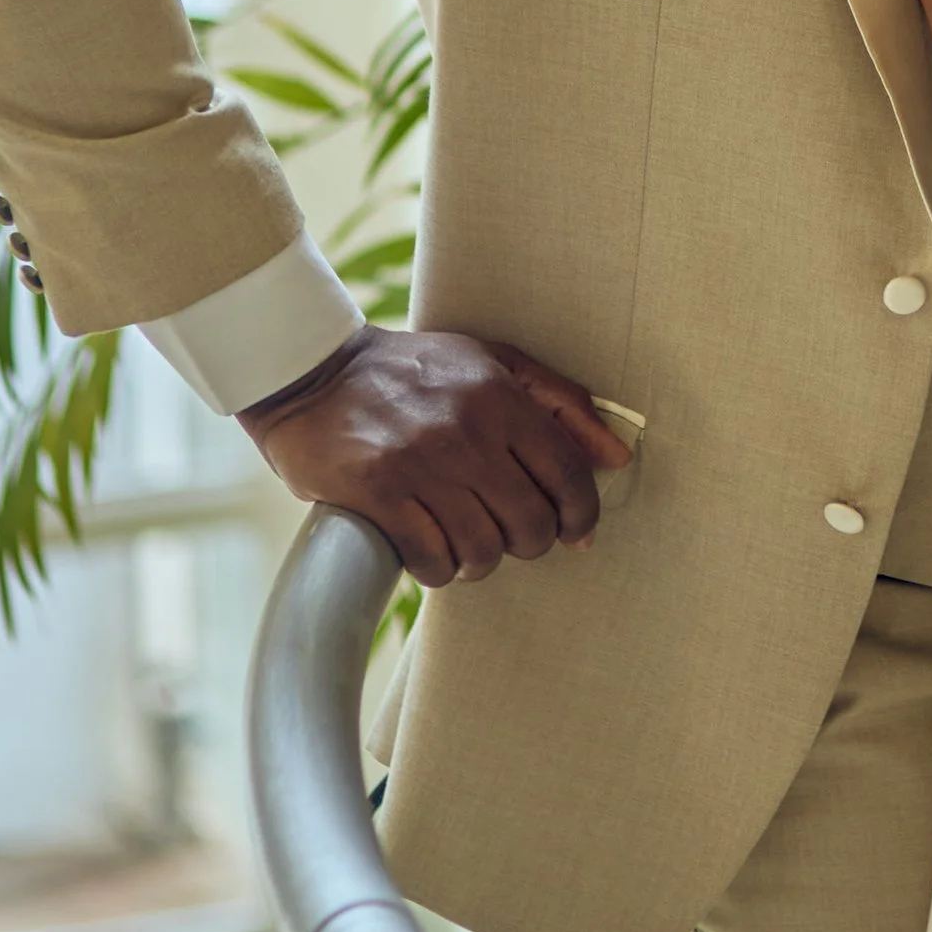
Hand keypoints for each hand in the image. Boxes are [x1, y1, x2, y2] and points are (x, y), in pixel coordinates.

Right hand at [240, 324, 634, 588]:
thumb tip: (616, 458)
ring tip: (465, 543)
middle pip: (531, 524)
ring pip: (483, 550)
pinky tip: (429, 547)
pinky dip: (438, 568)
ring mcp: (421, 463)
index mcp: (500, 395)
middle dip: (528, 543)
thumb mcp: (493, 363)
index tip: (574, 532)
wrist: (314, 373)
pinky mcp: (378, 492)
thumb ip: (561, 405)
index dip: (581, 515)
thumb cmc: (415, 373)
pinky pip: (432, 561)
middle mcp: (467, 430)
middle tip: (508, 534)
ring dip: (479, 560)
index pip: (567, 474)